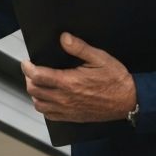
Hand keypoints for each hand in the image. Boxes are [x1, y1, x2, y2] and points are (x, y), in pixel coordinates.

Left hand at [22, 33, 136, 122]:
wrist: (128, 101)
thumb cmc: (115, 79)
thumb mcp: (100, 58)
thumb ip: (80, 48)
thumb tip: (63, 38)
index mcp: (69, 82)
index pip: (38, 76)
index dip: (27, 68)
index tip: (26, 62)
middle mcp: (64, 98)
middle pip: (34, 91)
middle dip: (29, 79)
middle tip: (32, 70)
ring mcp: (67, 110)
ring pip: (39, 105)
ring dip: (35, 93)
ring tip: (39, 83)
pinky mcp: (72, 117)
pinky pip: (49, 115)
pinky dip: (44, 106)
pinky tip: (49, 98)